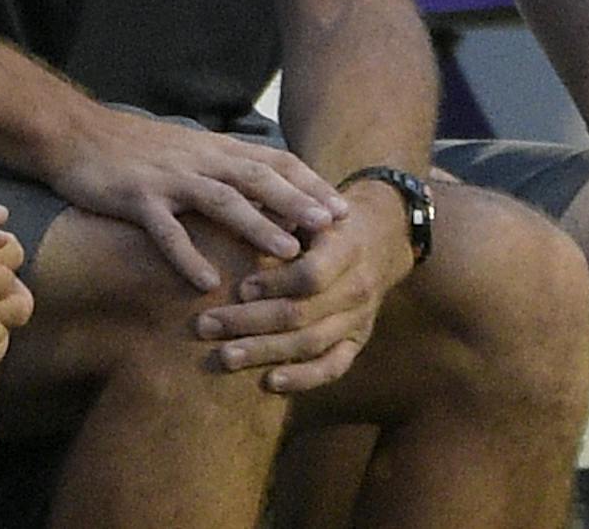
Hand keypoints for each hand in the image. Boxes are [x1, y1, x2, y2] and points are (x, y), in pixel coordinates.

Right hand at [43, 105, 347, 291]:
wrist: (80, 135)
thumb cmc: (142, 149)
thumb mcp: (193, 151)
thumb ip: (227, 168)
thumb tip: (269, 189)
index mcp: (220, 149)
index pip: (277, 162)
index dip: (311, 184)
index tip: (342, 208)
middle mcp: (203, 160)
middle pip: (261, 178)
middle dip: (299, 201)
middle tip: (333, 226)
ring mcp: (172, 179)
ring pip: (224, 201)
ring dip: (259, 225)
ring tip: (288, 251)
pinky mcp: (137, 198)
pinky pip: (166, 230)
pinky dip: (188, 255)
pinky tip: (206, 281)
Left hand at [193, 185, 414, 393]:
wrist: (382, 235)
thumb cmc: (331, 219)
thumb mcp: (315, 206)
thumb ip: (285, 215)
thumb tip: (236, 216)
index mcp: (349, 248)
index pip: (312, 275)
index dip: (274, 284)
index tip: (239, 287)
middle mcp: (358, 286)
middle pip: (302, 313)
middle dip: (249, 321)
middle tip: (205, 325)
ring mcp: (360, 317)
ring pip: (310, 343)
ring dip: (263, 352)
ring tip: (223, 356)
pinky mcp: (357, 341)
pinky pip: (332, 368)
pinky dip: (302, 378)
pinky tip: (269, 382)